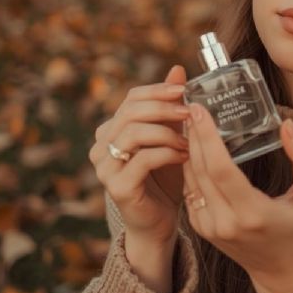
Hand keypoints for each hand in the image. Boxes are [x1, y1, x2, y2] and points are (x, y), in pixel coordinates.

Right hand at [89, 65, 191, 243]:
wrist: (159, 223)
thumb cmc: (165, 180)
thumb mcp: (171, 137)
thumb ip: (171, 106)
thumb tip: (178, 69)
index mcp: (111, 130)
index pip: (131, 98)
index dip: (158, 90)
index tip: (186, 90)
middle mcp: (101, 146)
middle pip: (131, 112)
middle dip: (165, 108)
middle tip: (191, 112)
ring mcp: (105, 168)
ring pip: (134, 133)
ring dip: (168, 132)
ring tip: (191, 139)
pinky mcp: (117, 187)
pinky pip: (142, 160)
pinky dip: (168, 153)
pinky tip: (185, 156)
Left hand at [182, 103, 292, 292]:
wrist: (282, 270)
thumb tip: (287, 125)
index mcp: (252, 213)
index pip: (220, 169)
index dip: (207, 137)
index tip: (199, 110)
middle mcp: (225, 222)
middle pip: (200, 170)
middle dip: (194, 135)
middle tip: (193, 107)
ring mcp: (209, 228)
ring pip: (190, 179)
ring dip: (189, 148)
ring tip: (192, 121)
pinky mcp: (201, 229)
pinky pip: (190, 190)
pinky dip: (191, 166)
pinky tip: (196, 147)